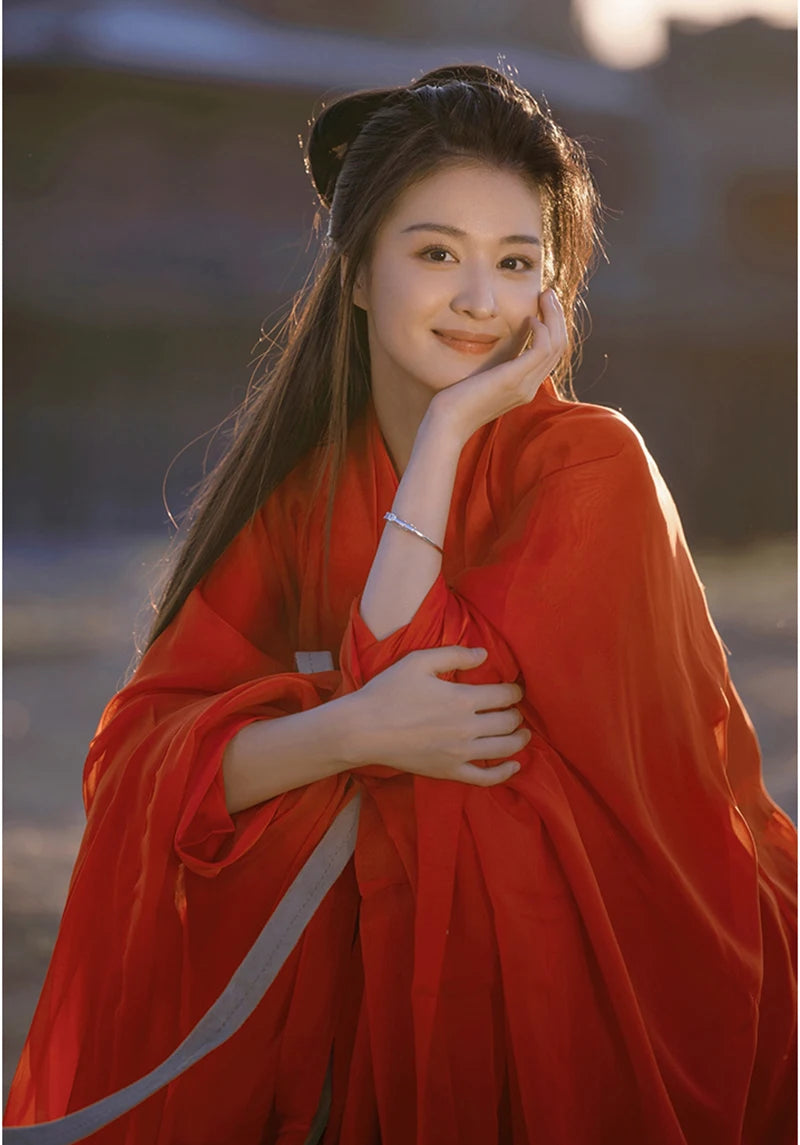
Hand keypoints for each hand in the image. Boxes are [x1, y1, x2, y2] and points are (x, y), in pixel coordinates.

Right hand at [346, 645, 531, 785]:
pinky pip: (486, 778)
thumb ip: (455, 655)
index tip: (514, 688)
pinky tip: (515, 766)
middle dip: (516, 713)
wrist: (363, 729)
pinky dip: (505, 773)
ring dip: (519, 739)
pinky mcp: (449, 772)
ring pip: (504, 748)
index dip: (515, 690)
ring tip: (523, 733)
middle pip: (508, 721)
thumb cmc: (388, 692)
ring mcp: (460, 754)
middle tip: (515, 709)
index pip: (504, 695)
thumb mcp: (419, 661)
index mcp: (462, 699)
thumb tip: (484, 654)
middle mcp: (467, 728)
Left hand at [427, 288, 566, 446]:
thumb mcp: (479, 379)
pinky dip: (541, 330)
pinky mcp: (514, 380)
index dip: (552, 326)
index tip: (543, 305)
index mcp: (524, 387)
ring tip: (545, 296)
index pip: (550, 354)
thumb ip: (492, 366)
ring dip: (553, 317)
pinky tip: (530, 318)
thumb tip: (494, 345)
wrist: (447, 424)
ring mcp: (525, 385)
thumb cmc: (454, 402)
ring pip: (556, 346)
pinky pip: (541, 349)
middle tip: (548, 293)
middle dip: (557, 316)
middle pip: (559, 347)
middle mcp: (529, 387)